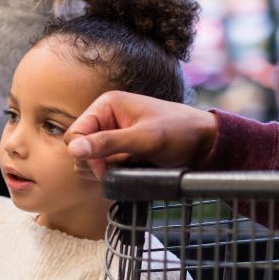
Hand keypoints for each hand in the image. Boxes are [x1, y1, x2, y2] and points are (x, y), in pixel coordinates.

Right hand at [64, 91, 217, 180]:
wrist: (205, 143)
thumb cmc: (179, 132)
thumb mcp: (144, 139)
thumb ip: (108, 143)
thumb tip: (73, 150)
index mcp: (106, 106)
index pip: (74, 134)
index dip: (85, 154)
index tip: (104, 168)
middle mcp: (105, 119)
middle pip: (79, 149)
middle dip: (96, 164)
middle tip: (122, 167)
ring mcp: (112, 135)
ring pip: (89, 161)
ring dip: (105, 170)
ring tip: (130, 166)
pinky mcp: (119, 150)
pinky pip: (103, 166)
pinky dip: (113, 173)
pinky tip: (131, 169)